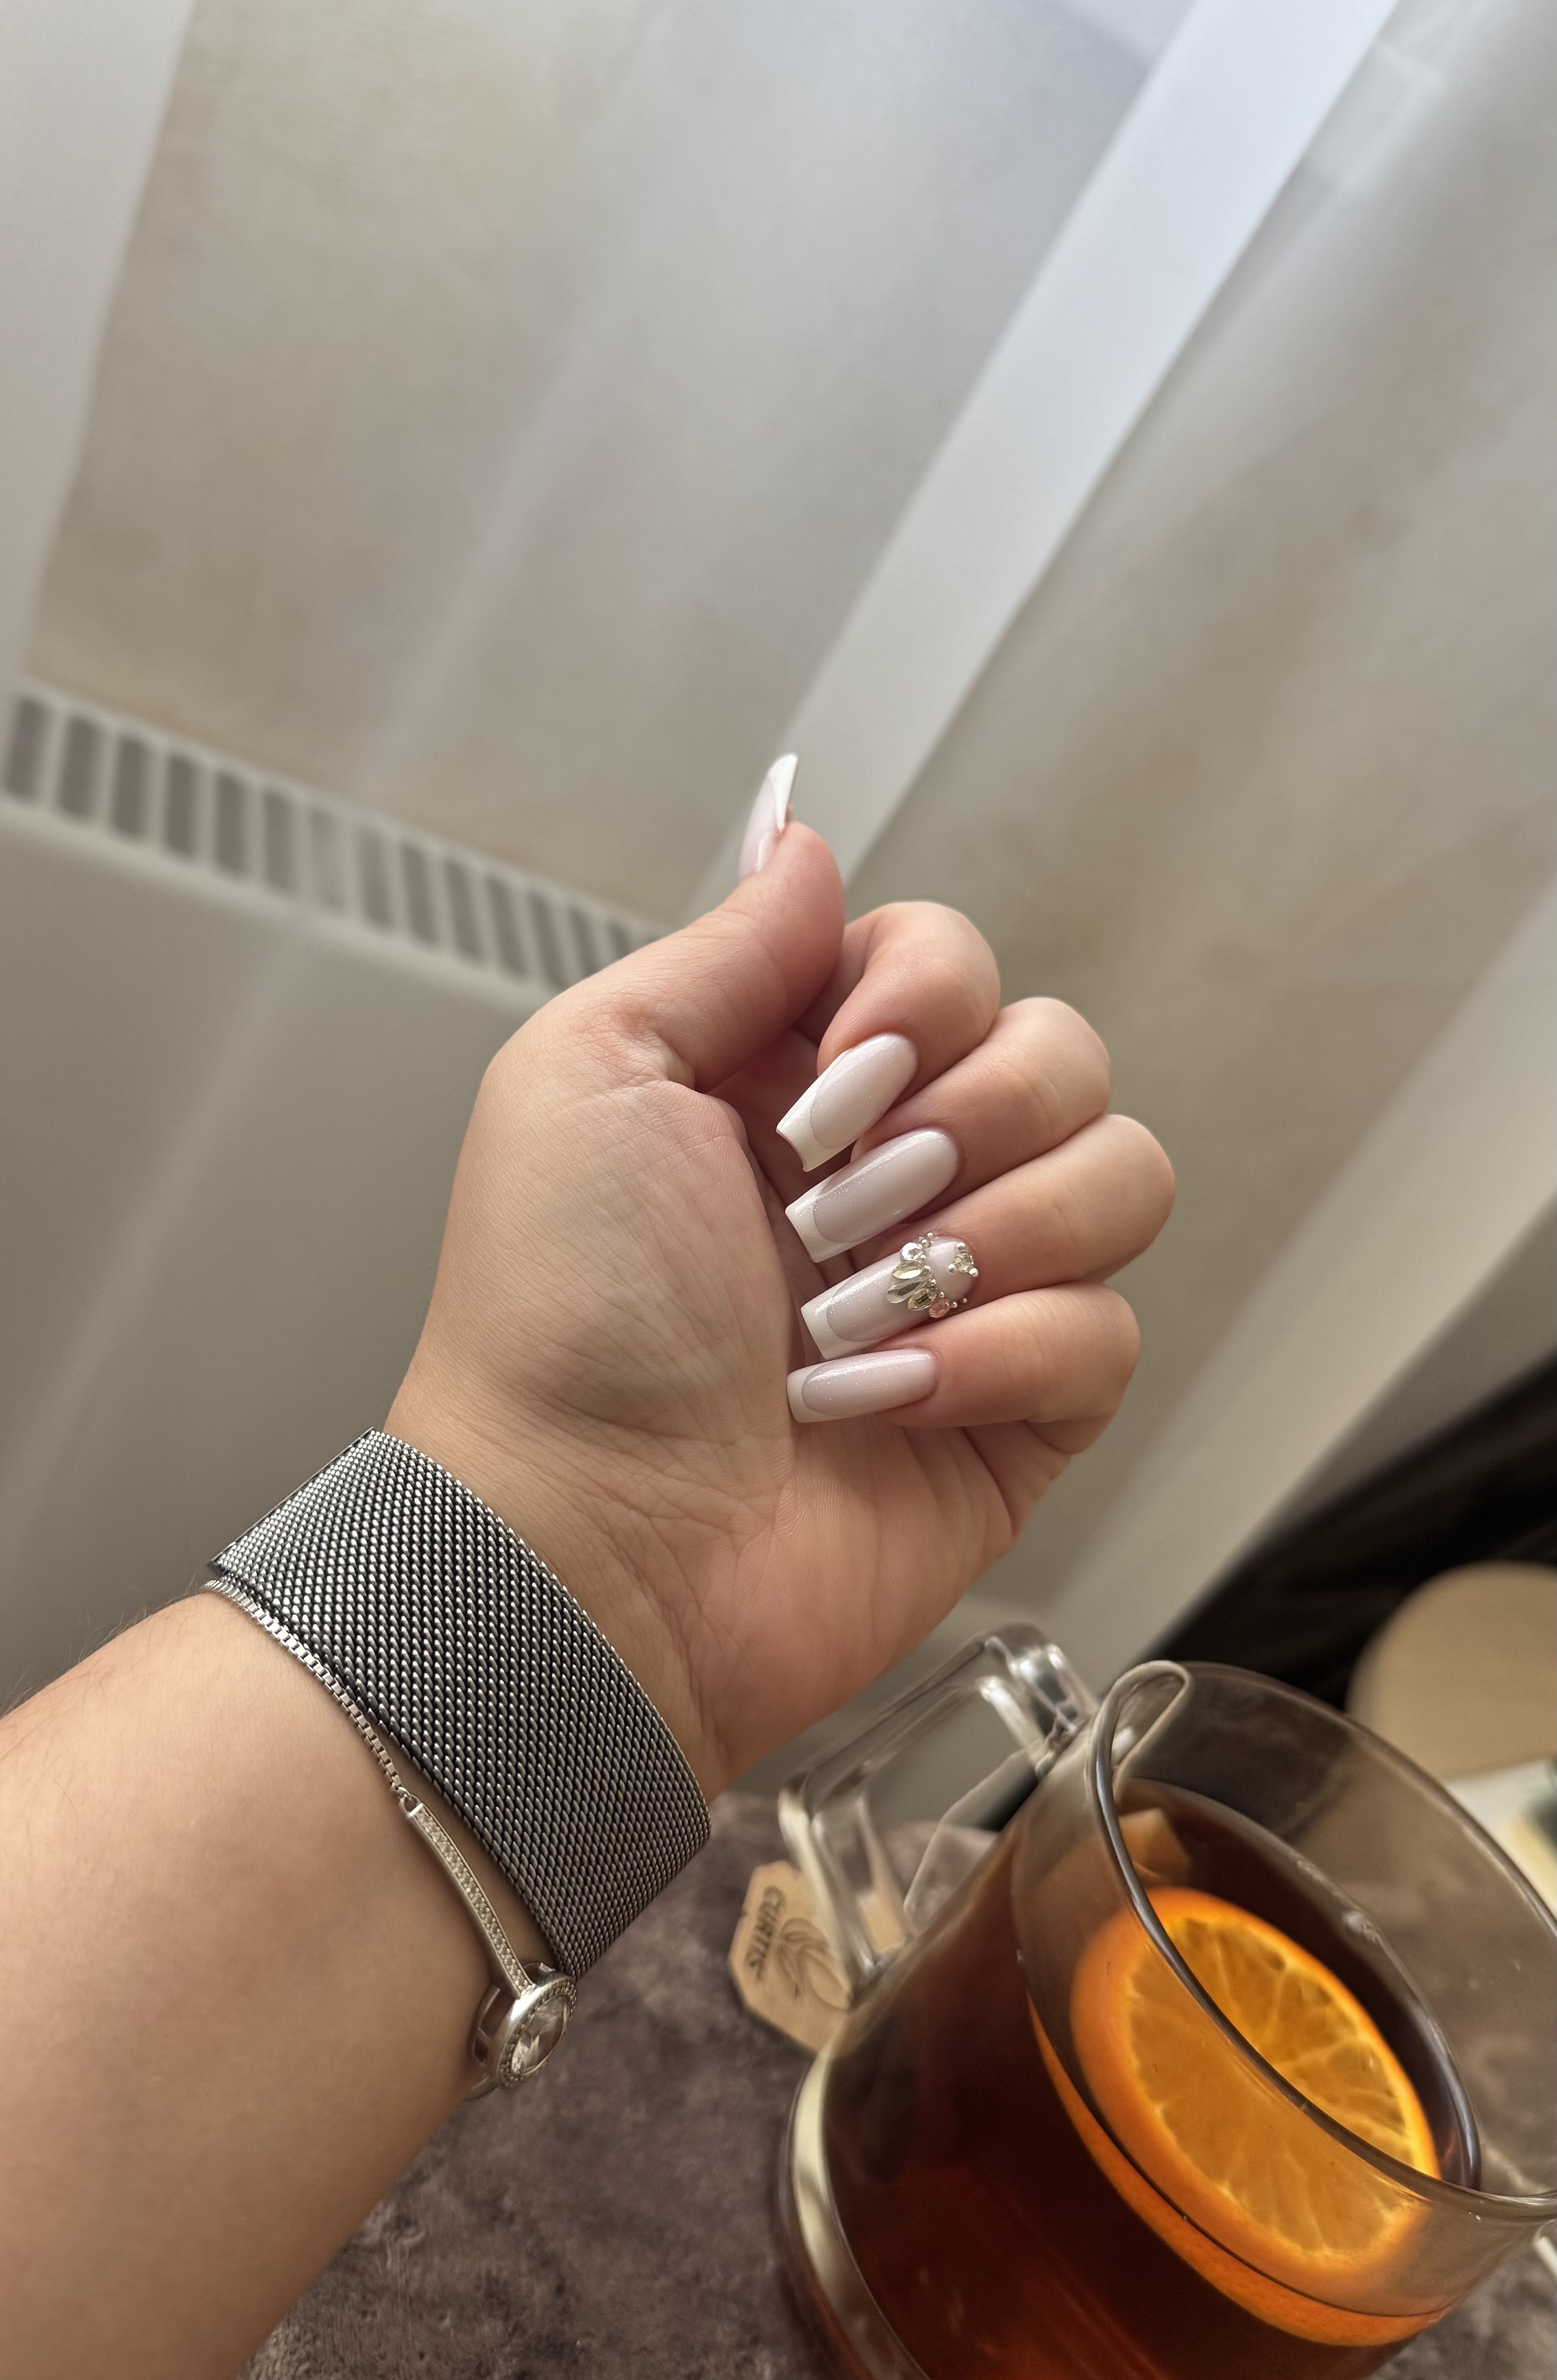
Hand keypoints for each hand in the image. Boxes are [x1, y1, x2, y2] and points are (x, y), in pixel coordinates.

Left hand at [388, 822, 1171, 1793]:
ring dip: (993, 1236)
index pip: (950, 961)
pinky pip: (1109, 1331)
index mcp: (798, 1082)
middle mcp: (897, 1174)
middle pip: (1060, 1052)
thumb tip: (808, 842)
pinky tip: (887, 1402)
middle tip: (832, 1209)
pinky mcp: (1020, 1410)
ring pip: (1121, 1175)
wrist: (586, 1537)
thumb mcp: (594, 1070)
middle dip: (960, 1121)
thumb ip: (729, 946)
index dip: (916, 1001)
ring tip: (860, 1314)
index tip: (822, 1083)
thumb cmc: (561, 1318)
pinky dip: (1000, 1358)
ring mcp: (969, 1293)